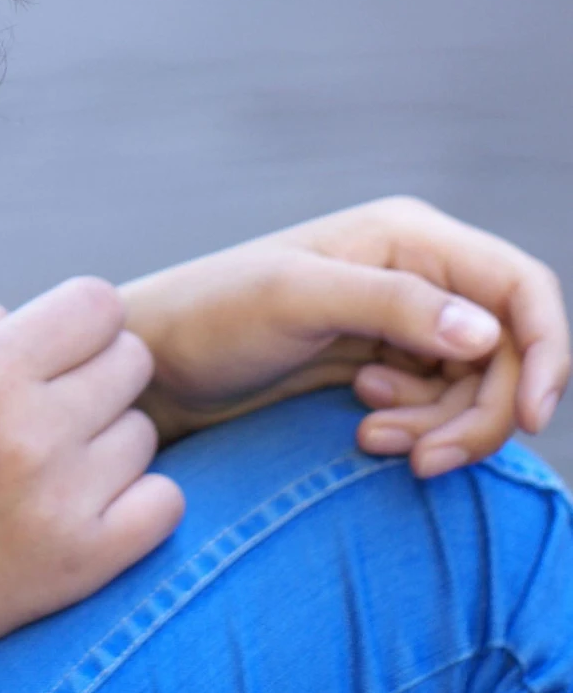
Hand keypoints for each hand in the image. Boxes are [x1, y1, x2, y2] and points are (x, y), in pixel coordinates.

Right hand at [0, 282, 184, 687]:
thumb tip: (24, 317)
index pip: (97, 304)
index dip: (81, 319)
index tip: (57, 345)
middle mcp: (29, 429)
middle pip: (132, 361)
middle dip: (98, 372)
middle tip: (55, 406)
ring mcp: (63, 501)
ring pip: (144, 432)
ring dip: (109, 440)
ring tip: (54, 463)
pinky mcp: (84, 564)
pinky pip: (165, 503)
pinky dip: (140, 500)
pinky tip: (90, 504)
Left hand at [121, 197, 569, 478]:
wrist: (159, 366)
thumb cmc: (211, 314)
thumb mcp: (293, 300)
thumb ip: (390, 306)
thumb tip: (489, 334)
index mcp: (409, 236)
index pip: (521, 286)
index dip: (547, 349)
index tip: (530, 417)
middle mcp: (420, 274)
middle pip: (511, 353)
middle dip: (478, 413)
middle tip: (423, 456)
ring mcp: (407, 324)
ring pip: (481, 390)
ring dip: (443, 429)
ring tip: (375, 440)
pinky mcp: (390, 368)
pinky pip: (443, 410)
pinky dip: (421, 433)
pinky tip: (366, 434)